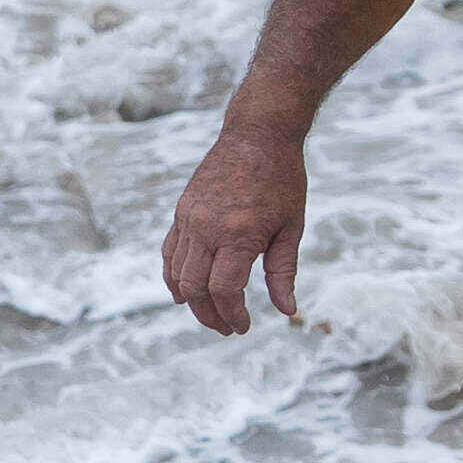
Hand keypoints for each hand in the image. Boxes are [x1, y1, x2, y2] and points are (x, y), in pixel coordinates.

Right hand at [164, 123, 308, 332]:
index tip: (244, 326)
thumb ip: (284, 271)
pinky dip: (173, 276)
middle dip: (209, 315)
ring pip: (177, 273)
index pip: (224, 290)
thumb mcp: (291, 227)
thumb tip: (287, 311)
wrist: (258, 134)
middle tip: (226, 328)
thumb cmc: (282, 179)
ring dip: (190, 300)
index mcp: (238, 234)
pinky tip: (184, 291)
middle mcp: (207, 227)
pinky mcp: (182, 210)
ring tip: (209, 313)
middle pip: (195, 288)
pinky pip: (170, 251)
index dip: (232, 315)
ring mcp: (189, 218)